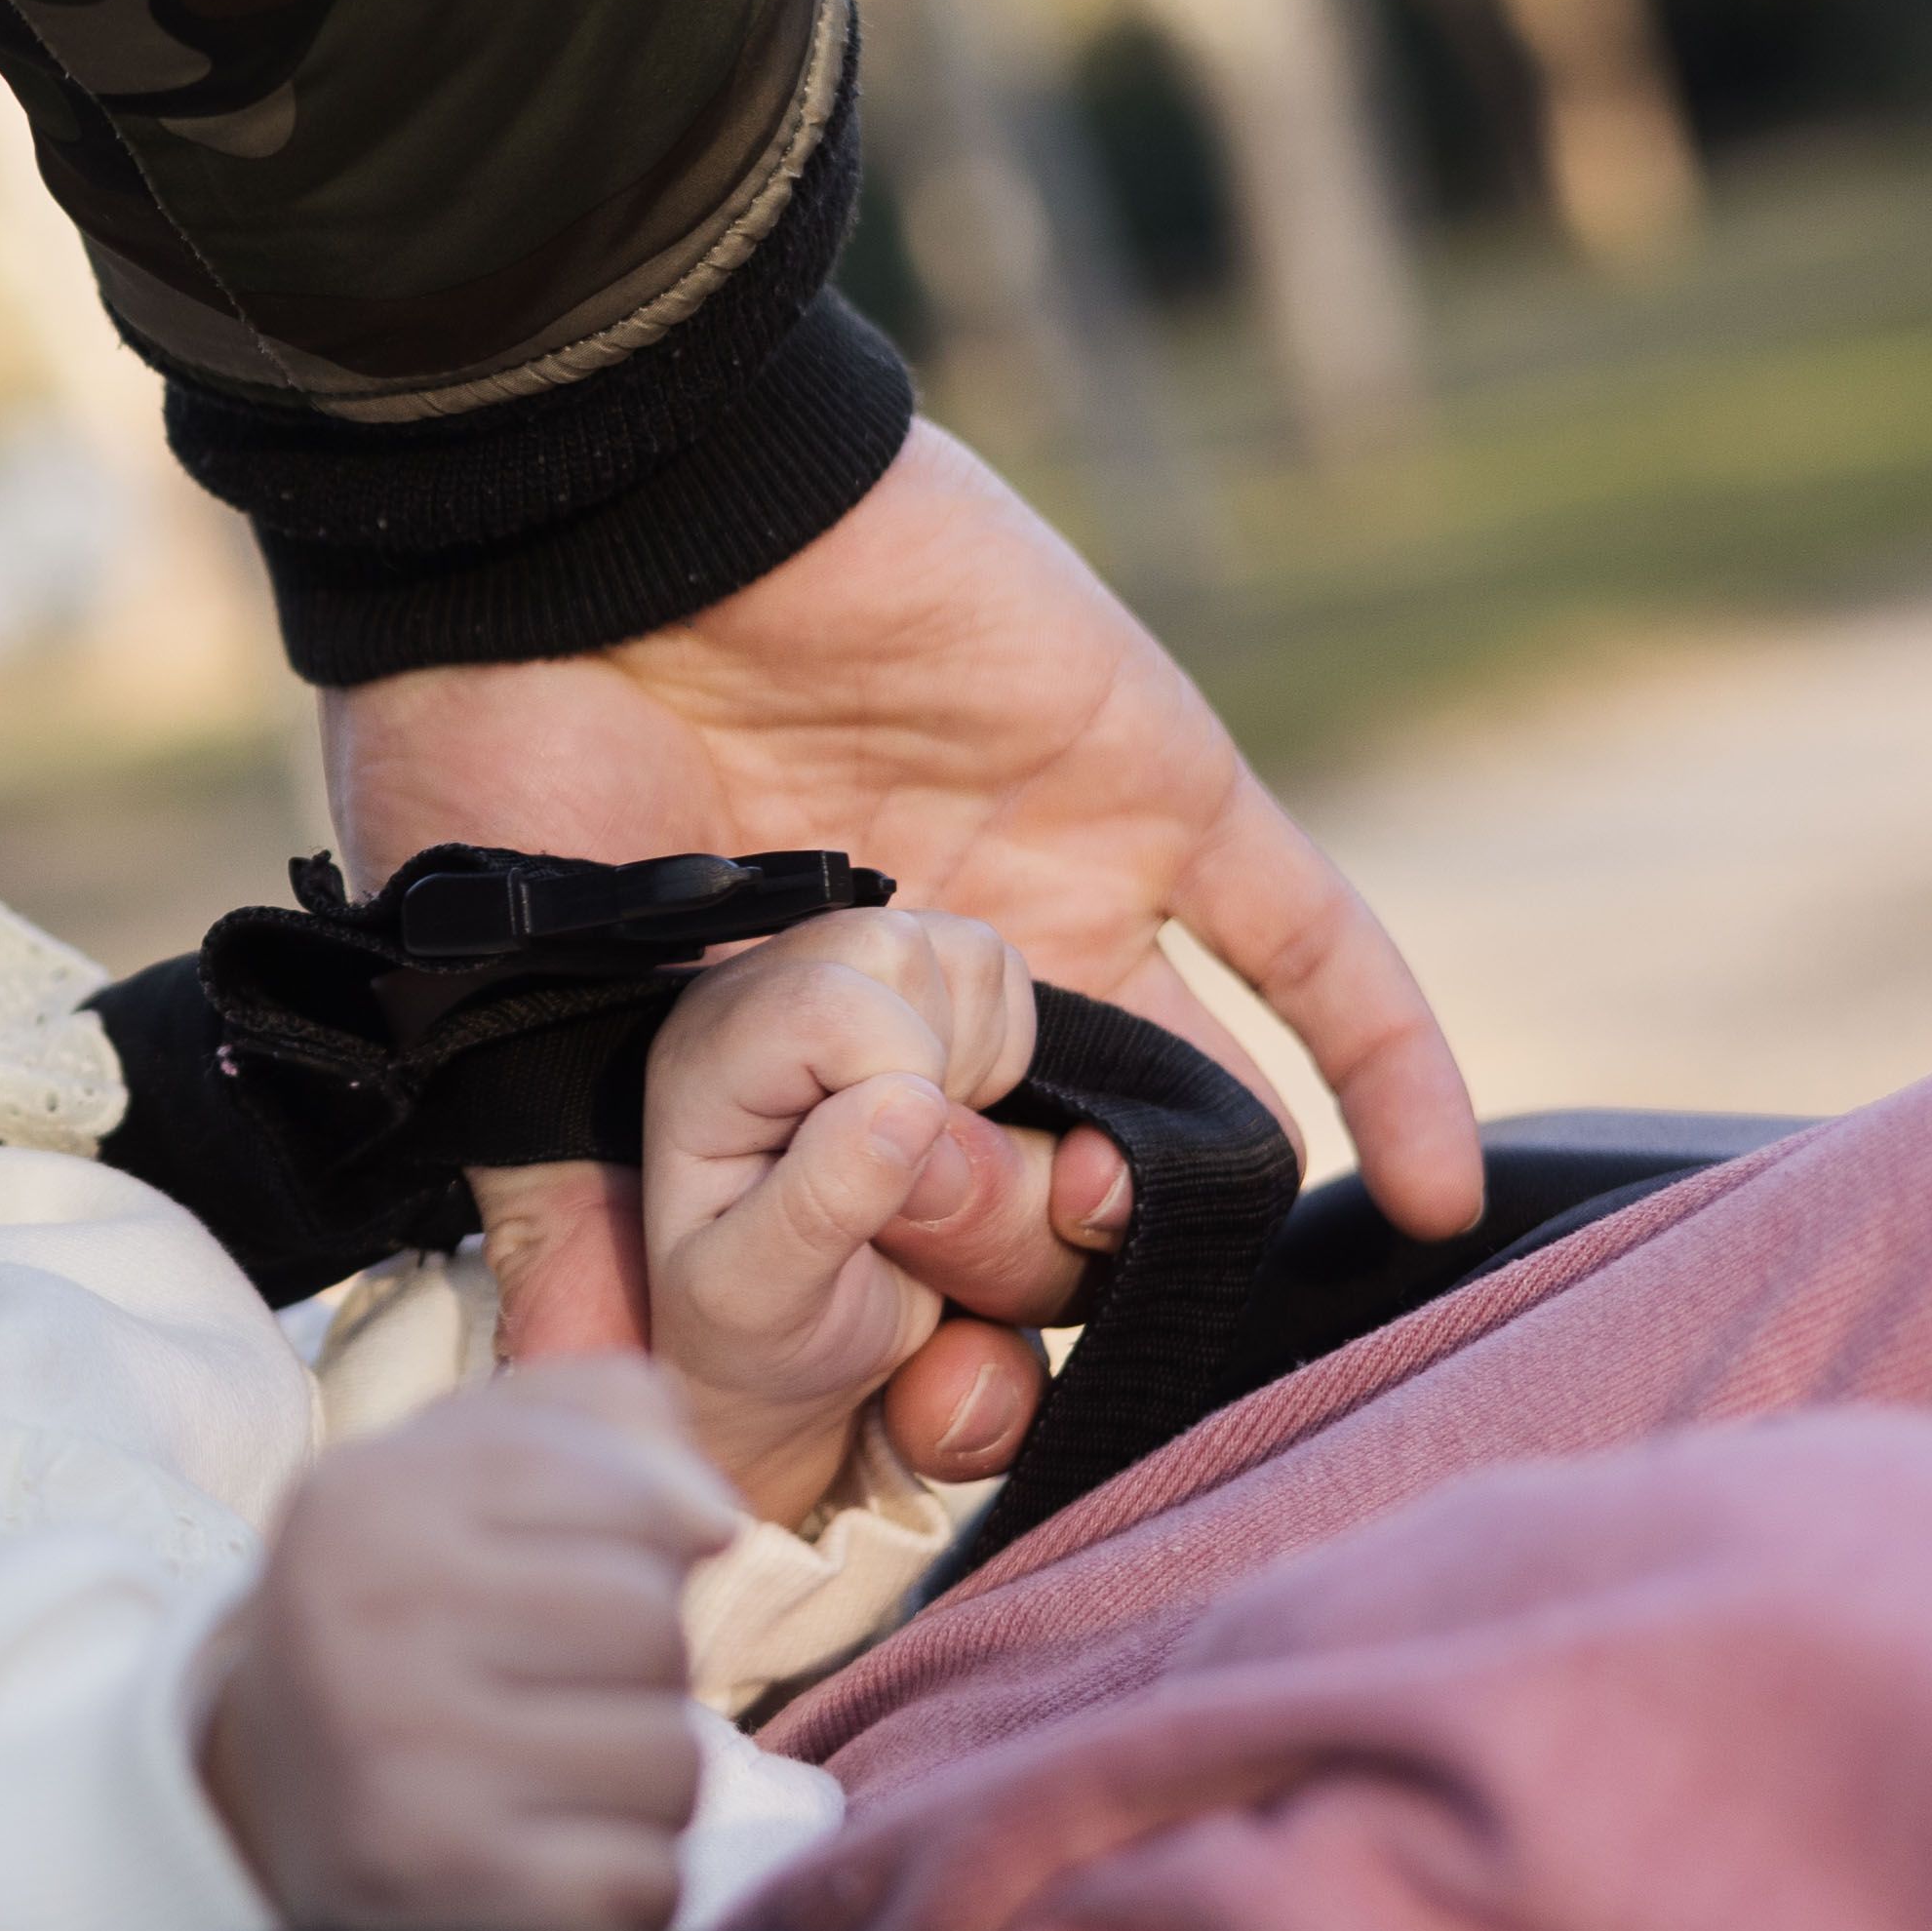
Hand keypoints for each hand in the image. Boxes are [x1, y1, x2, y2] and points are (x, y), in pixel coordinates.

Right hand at [197, 1355, 731, 1930]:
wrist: (267, 1787)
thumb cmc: (419, 1606)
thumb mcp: (475, 1468)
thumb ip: (613, 1427)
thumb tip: (712, 1523)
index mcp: (371, 1495)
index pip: (630, 1500)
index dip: (644, 1547)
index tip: (565, 1580)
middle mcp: (363, 1617)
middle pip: (655, 1630)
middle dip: (644, 1670)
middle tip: (558, 1691)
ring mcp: (392, 1756)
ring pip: (670, 1762)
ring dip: (644, 1782)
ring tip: (552, 1773)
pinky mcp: (435, 1880)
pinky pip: (642, 1883)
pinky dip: (625, 1883)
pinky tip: (548, 1859)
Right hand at [331, 424, 1478, 1416]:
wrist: (592, 505)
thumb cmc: (488, 735)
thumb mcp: (489, 994)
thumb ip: (554, 1194)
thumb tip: (576, 1394)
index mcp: (767, 1045)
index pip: (872, 1242)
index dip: (888, 1353)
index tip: (879, 1425)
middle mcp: (923, 995)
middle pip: (1035, 1204)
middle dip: (1020, 1290)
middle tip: (973, 1333)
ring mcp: (1053, 894)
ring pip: (1178, 1105)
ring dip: (1187, 1212)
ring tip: (1149, 1278)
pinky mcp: (1159, 798)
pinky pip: (1319, 952)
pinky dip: (1393, 1065)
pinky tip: (1443, 1194)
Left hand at [619, 909, 1070, 1521]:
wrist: (788, 1360)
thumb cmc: (757, 1334)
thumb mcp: (759, 1302)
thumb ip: (821, 1207)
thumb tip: (909, 1101)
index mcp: (711, 1053)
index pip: (831, 1006)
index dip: (900, 1092)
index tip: (891, 1189)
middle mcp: (772, 993)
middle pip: (910, 955)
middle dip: (946, 1081)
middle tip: (911, 1186)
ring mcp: (852, 984)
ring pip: (980, 965)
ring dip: (987, 1080)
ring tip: (926, 1173)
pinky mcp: (921, 997)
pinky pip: (1014, 993)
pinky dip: (1013, 1071)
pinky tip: (950, 1141)